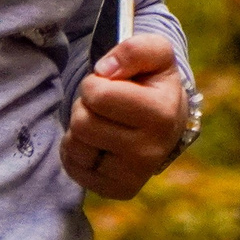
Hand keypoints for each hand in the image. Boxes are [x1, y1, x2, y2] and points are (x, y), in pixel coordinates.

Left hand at [61, 33, 183, 199]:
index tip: (111, 84)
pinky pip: (73, 167)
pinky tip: (98, 142)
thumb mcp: (155, 53)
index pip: (97, 96)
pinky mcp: (116, 190)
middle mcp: (151, 151)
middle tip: (105, 106)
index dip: (95, 83)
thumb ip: (135, 49)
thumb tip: (106, 69)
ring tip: (102, 122)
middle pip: (82, 122)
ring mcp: (134, 175)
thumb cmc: (153, 83)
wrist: (166, 121)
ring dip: (80, 127)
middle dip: (85, 106)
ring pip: (76, 146)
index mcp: (161, 114)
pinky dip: (77, 150)